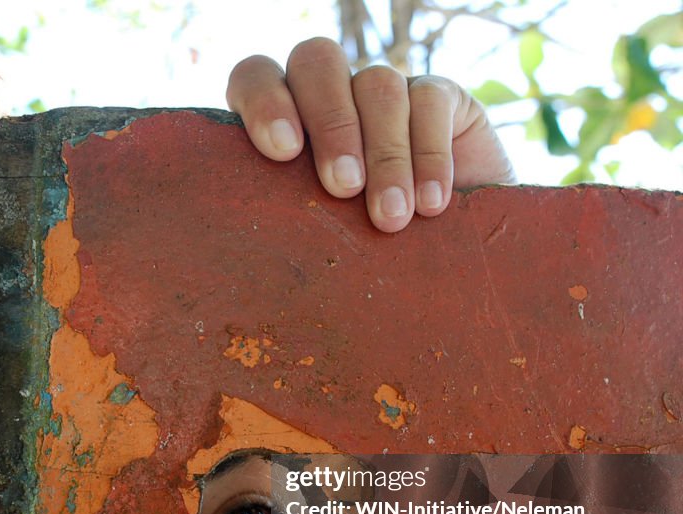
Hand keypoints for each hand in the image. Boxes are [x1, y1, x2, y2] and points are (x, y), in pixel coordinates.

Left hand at [226, 37, 515, 232]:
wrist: (448, 255)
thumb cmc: (362, 260)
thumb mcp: (319, 242)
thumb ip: (290, 223)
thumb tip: (265, 248)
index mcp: (282, 120)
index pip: (255, 77)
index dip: (263, 103)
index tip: (282, 152)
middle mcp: (328, 93)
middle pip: (315, 62)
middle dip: (331, 124)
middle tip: (343, 187)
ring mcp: (382, 89)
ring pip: (376, 85)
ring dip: (384, 155)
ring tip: (390, 217)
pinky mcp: (438, 95)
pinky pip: (429, 101)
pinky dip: (429, 156)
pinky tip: (430, 204)